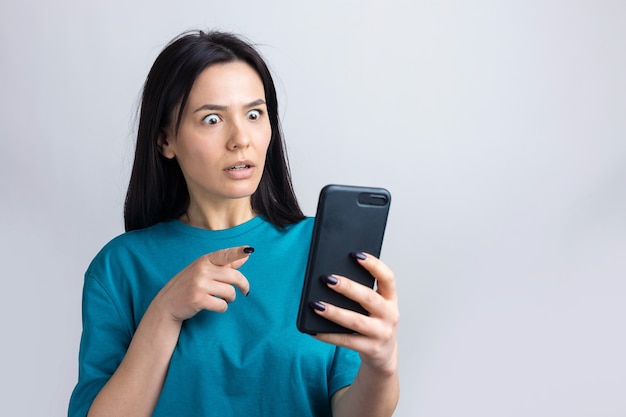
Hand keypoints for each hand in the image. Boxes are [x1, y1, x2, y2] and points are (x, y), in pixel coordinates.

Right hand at [153, 246, 252, 321]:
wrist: (167, 303)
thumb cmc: (189, 285)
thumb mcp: (204, 270)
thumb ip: (226, 264)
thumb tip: (246, 255)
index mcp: (205, 260)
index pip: (225, 255)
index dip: (237, 252)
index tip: (249, 250)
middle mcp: (202, 269)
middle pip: (234, 277)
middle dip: (243, 285)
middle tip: (245, 291)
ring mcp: (199, 284)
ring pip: (230, 292)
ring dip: (230, 298)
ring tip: (224, 299)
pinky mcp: (198, 299)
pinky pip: (222, 305)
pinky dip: (222, 307)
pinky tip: (215, 305)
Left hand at [312, 252, 398, 373]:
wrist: (385, 355)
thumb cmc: (374, 323)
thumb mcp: (375, 307)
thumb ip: (361, 293)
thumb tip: (332, 278)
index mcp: (390, 299)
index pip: (387, 278)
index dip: (374, 265)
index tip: (356, 254)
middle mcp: (390, 315)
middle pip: (369, 298)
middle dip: (347, 287)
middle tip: (327, 278)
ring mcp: (382, 333)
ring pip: (356, 321)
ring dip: (334, 312)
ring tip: (316, 305)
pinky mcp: (370, 349)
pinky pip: (346, 341)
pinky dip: (328, 335)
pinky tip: (314, 330)